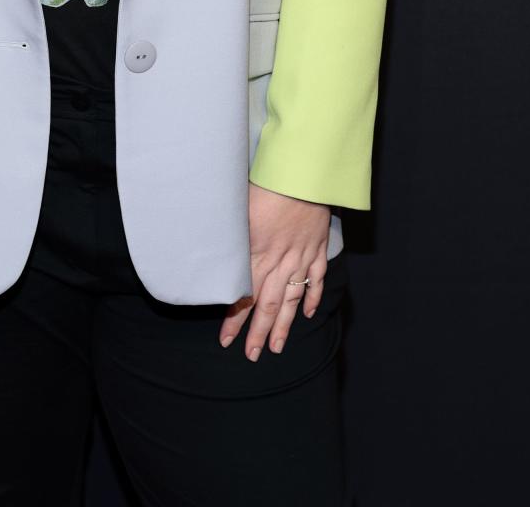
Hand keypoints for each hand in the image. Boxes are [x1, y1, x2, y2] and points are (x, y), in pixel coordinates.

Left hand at [218, 181, 329, 358]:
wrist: (303, 174)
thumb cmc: (267, 185)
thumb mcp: (238, 210)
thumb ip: (228, 236)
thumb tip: (212, 253)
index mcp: (258, 253)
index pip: (245, 296)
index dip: (235, 319)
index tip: (226, 340)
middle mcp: (281, 262)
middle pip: (269, 305)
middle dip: (259, 333)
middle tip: (252, 356)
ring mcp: (302, 256)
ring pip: (292, 299)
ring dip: (285, 326)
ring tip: (277, 347)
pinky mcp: (317, 247)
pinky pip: (316, 278)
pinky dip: (312, 297)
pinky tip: (308, 314)